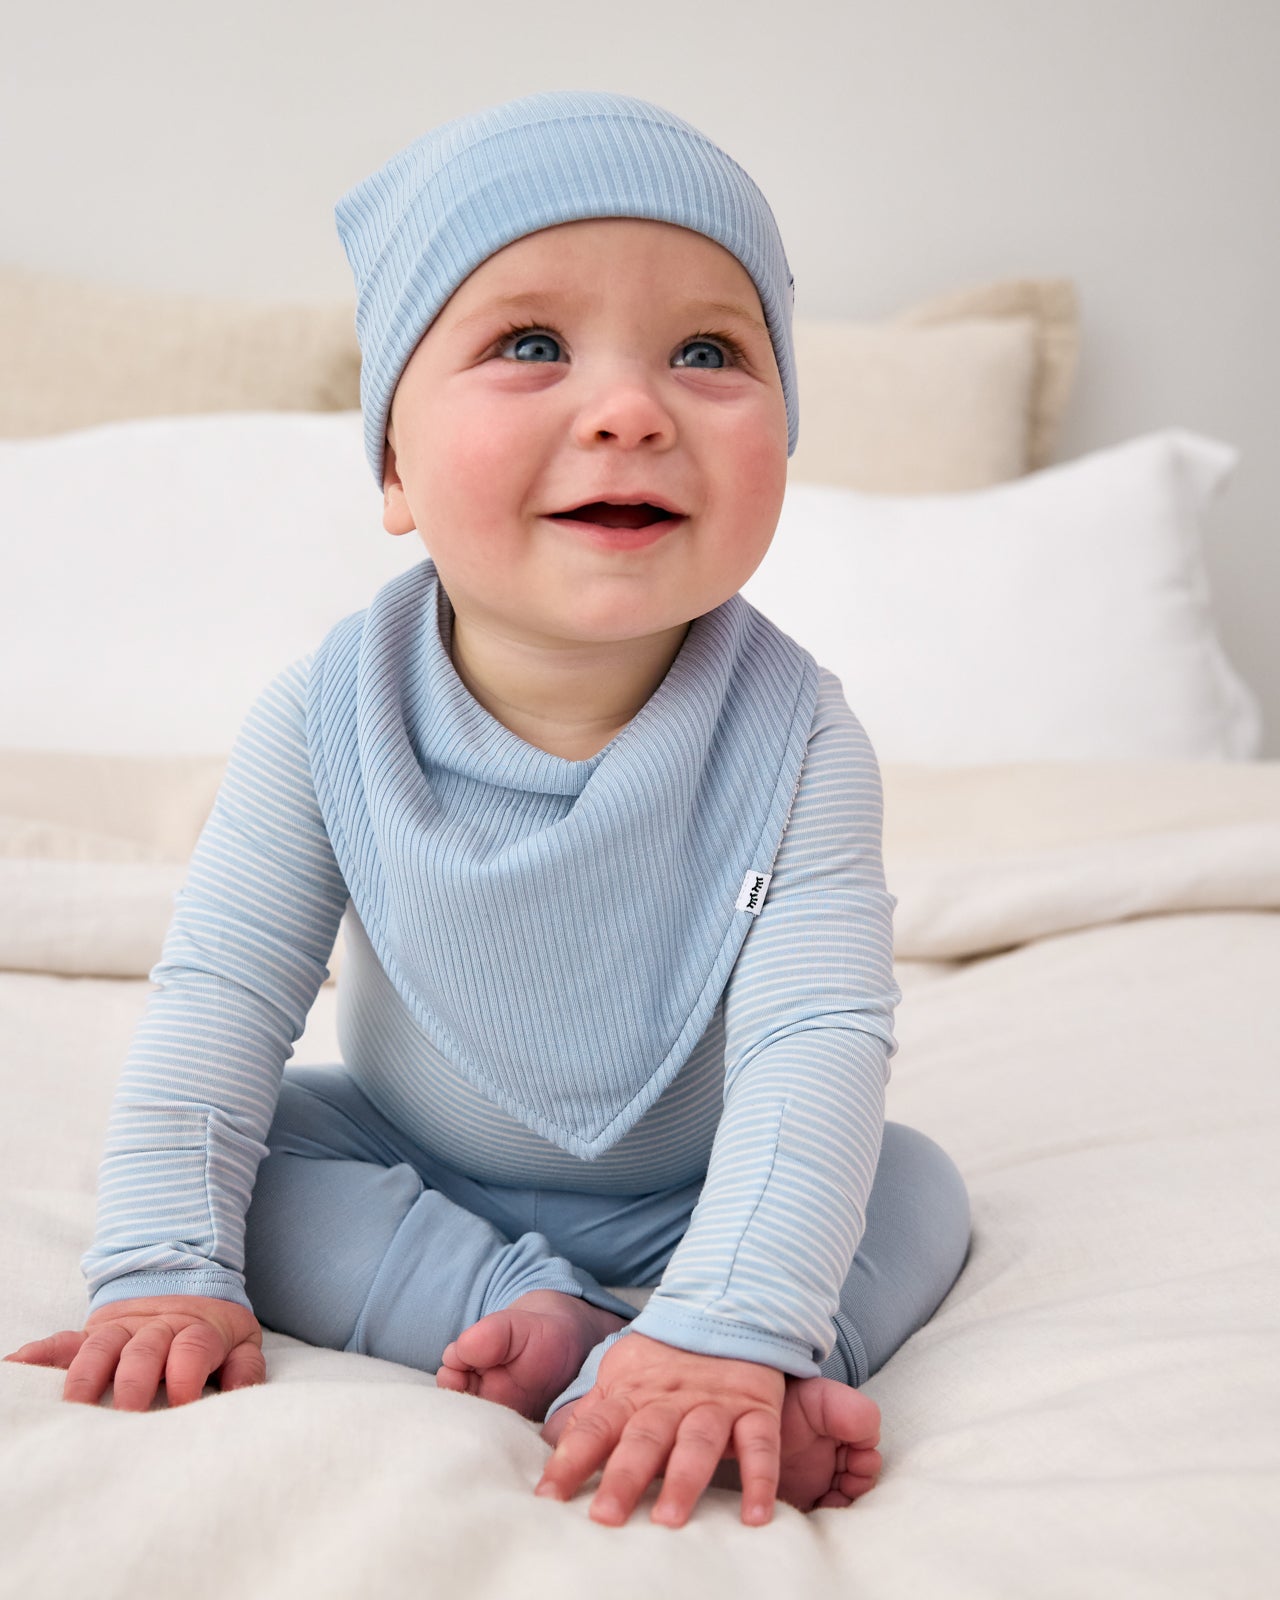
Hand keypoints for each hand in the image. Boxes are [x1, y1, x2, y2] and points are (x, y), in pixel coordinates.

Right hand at [3, 1294, 264, 1409]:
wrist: (187, 1284)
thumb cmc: (215, 1333)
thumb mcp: (241, 1343)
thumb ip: (244, 1368)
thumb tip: (239, 1391)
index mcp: (196, 1330)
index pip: (191, 1347)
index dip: (186, 1372)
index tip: (181, 1400)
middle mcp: (155, 1329)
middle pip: (143, 1349)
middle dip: (134, 1379)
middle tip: (126, 1411)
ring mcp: (121, 1331)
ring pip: (101, 1347)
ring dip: (85, 1374)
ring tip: (73, 1404)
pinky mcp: (94, 1335)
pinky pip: (64, 1341)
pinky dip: (40, 1353)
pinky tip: (15, 1364)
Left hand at [535, 1331, 785, 1527]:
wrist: (724, 1308)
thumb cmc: (663, 1358)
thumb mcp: (620, 1376)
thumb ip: (591, 1415)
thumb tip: (547, 1444)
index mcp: (631, 1395)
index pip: (594, 1429)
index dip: (569, 1460)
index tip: (547, 1498)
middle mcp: (670, 1401)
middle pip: (644, 1439)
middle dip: (623, 1477)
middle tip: (605, 1517)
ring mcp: (714, 1404)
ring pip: (696, 1441)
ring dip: (684, 1479)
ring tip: (669, 1520)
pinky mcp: (756, 1408)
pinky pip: (760, 1444)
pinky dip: (761, 1478)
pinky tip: (756, 1518)